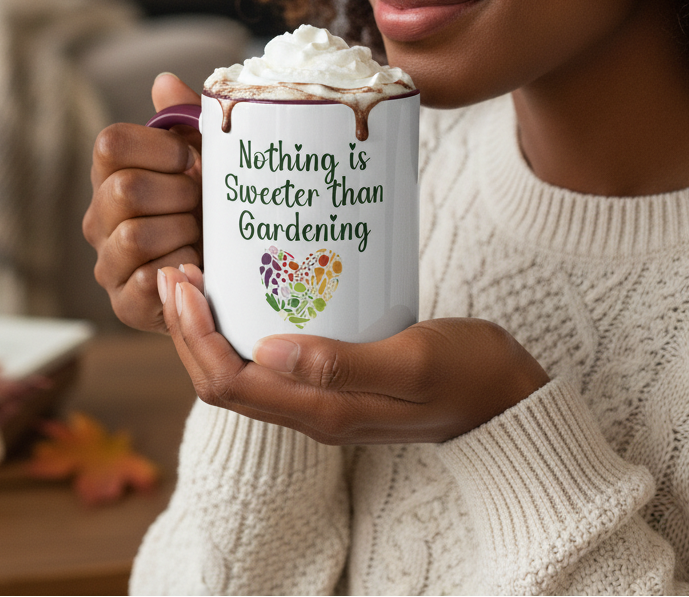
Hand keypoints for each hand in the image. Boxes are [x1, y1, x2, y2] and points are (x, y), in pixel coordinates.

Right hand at [83, 73, 202, 331]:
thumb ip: (188, 121)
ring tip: (202, 237)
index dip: (160, 147)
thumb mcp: (211, 162)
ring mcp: (108, 264)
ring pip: (133, 235)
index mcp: (112, 176)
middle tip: (201, 205)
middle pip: (124, 188)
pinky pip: (146, 279)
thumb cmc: (218, 212)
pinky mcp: (125, 305)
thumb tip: (164, 80)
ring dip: (182, 232)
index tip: (192, 162)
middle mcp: (99, 219)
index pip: (111, 143)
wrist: (236, 276)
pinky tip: (198, 267)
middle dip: (178, 194)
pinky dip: (182, 269)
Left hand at [158, 265, 550, 443]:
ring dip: (212, 329)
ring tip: (202, 277)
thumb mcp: (414, 361)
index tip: (183, 283)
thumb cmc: (471, 374)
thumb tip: (267, 352)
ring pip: (243, 373)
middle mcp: (314, 415)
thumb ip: (342, 364)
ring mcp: (323, 402)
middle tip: (179, 272)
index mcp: (324, 413)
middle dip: (189, 330)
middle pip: (225, 381)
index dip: (193, 337)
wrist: (509, 398)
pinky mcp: (336, 383)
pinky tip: (252, 289)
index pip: (229, 384)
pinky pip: (271, 363)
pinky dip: (245, 328)